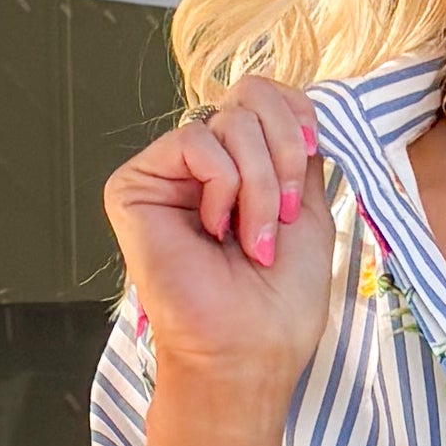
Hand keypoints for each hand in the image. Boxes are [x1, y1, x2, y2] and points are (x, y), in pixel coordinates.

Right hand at [103, 73, 337, 445]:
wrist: (250, 350)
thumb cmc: (279, 300)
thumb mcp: (307, 207)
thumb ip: (296, 149)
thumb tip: (298, 101)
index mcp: (243, 165)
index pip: (270, 96)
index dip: (299, 118)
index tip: (310, 165)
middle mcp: (203, 164)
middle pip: (252, 95)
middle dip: (283, 154)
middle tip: (282, 216)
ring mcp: (168, 173)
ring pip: (229, 119)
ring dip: (259, 183)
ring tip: (253, 239)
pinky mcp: (135, 186)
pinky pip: (194, 141)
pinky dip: (224, 186)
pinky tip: (216, 231)